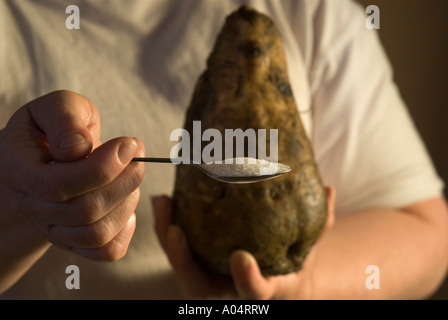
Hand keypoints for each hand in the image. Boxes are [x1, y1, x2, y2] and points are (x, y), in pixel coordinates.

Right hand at [0, 90, 144, 260]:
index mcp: (19, 170)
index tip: (130, 143)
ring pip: (97, 233)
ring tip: (131, 174)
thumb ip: (64, 119)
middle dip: (124, 181)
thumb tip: (79, 149)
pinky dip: (126, 228)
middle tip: (138, 154)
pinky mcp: (75, 240)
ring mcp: (54, 228)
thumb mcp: (56, 108)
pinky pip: (106, 251)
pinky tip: (126, 201)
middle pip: (84, 211)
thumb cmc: (54, 129)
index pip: (59, 185)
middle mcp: (33, 206)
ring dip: (127, 201)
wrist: (44, 156)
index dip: (102, 167)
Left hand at [152, 187, 334, 298]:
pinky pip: (178, 251)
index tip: (241, 257)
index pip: (254, 294)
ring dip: (167, 236)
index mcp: (260, 292)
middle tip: (175, 230)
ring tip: (163, 202)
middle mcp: (228, 292)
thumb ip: (319, 224)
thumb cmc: (289, 266)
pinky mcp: (197, 266)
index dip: (248, 279)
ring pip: (180, 266)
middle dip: (182, 259)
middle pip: (198, 284)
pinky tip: (164, 200)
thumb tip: (329, 189)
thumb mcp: (306, 250)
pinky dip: (167, 228)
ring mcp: (208, 280)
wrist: (272, 281)